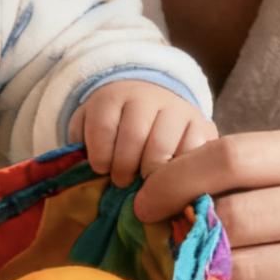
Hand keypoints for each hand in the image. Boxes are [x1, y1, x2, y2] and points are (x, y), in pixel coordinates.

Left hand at [71, 79, 215, 186]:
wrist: (152, 107)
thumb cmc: (113, 131)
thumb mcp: (88, 132)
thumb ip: (78, 149)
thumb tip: (76, 177)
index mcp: (113, 96)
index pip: (103, 126)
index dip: (99, 156)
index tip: (100, 169)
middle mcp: (148, 97)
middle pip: (134, 137)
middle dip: (124, 167)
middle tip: (122, 181)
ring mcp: (179, 110)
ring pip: (162, 148)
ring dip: (149, 174)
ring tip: (144, 183)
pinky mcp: (203, 126)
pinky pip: (191, 155)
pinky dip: (178, 174)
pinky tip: (168, 178)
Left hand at [130, 128, 279, 279]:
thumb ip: (244, 173)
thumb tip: (157, 190)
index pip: (232, 157)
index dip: (176, 179)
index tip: (145, 202)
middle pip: (233, 219)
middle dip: (190, 235)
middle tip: (172, 243)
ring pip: (240, 271)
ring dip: (209, 275)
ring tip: (203, 272)